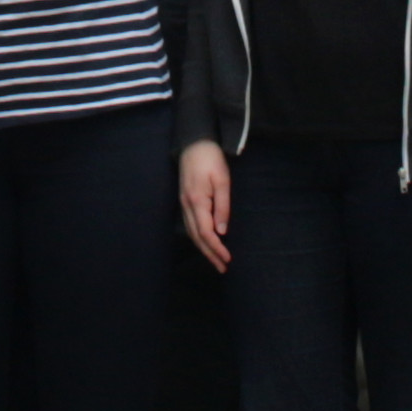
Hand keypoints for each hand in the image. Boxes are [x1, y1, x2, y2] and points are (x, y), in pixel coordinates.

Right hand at [179, 142, 232, 270]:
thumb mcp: (222, 180)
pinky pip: (191, 224)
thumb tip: (222, 231)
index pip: (205, 232)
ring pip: (192, 232)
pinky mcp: (185, 200)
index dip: (216, 248)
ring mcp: (183, 203)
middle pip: (196, 237)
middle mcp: (187, 205)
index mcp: (197, 201)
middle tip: (222, 268)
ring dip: (204, 248)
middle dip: (209, 254)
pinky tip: (206, 242)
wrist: (194, 142)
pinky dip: (198, 237)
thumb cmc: (211, 159)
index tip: (227, 259)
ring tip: (216, 260)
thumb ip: (222, 206)